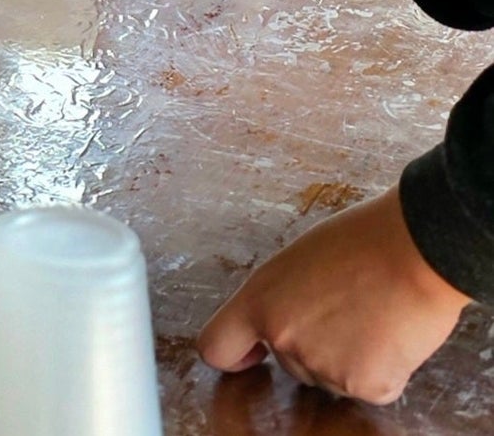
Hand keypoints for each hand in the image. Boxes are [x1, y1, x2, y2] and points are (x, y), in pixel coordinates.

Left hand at [198, 189, 468, 403]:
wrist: (415, 252)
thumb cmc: (360, 242)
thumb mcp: (297, 261)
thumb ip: (282, 298)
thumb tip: (283, 320)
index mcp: (260, 300)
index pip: (215, 347)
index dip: (235, 355)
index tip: (252, 354)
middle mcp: (284, 338)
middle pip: (288, 362)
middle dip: (310, 345)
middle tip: (342, 310)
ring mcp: (325, 367)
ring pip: (329, 378)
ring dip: (346, 359)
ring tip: (370, 316)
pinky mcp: (367, 386)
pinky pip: (369, 388)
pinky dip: (382, 371)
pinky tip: (391, 336)